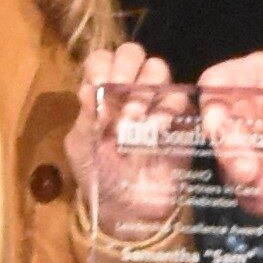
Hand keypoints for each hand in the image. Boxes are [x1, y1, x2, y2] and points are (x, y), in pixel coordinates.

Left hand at [69, 43, 185, 227]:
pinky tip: (155, 130)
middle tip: (121, 96)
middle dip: (126, 69)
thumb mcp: (82, 149)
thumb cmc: (100, 177)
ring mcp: (156, 100)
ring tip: (136, 121)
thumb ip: (85, 117)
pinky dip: (166, 109)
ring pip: (157, 69)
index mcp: (99, 92)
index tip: (97, 86)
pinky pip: (179, 96)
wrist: (132, 209)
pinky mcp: (181, 116)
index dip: (101, 65)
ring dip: (145, 91)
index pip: (101, 59)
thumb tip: (88, 89)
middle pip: (133, 53)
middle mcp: (128, 89)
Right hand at [197, 52, 262, 247]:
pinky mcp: (246, 181)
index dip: (211, 103)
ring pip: (224, 163)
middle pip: (215, 126)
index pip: (220, 81)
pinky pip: (241, 192)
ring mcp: (244, 148)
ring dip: (252, 181)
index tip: (216, 130)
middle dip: (231, 153)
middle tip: (251, 173)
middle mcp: (247, 111)